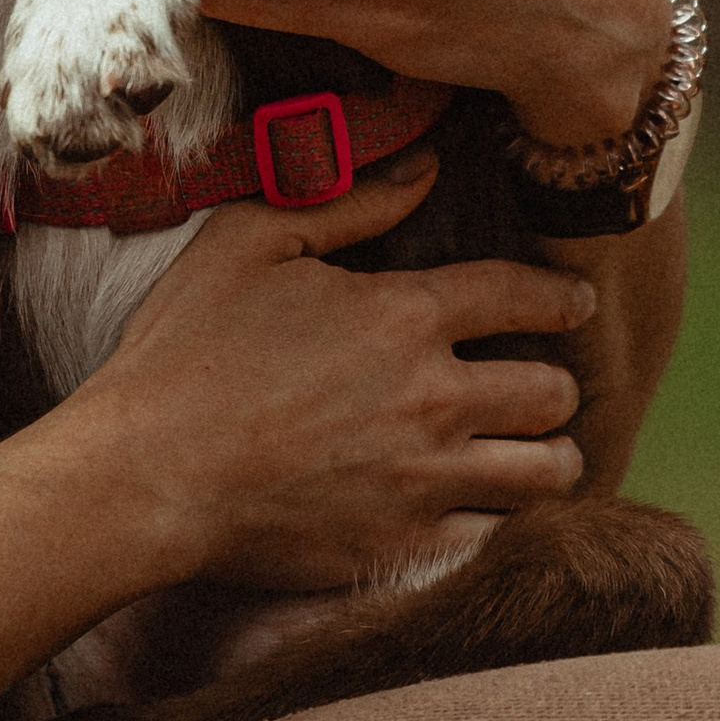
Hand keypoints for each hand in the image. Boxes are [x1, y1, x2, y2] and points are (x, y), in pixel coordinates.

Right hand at [86, 150, 593, 586]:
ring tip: (530, 452)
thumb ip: (348, 201)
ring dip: (546, 457)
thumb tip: (424, 170)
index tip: (575, 304)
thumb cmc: (184, 350)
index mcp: (404, 315)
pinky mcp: (405, 550)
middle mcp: (435, 399)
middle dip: (557, 383)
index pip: (525, 295)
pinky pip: (498, 538)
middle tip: (539, 384)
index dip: (562, 297)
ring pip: (548, 473)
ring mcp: (425, 482)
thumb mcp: (250, 241)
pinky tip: (484, 510)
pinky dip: (503, 522)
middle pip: (555, 392)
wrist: (144, 476)